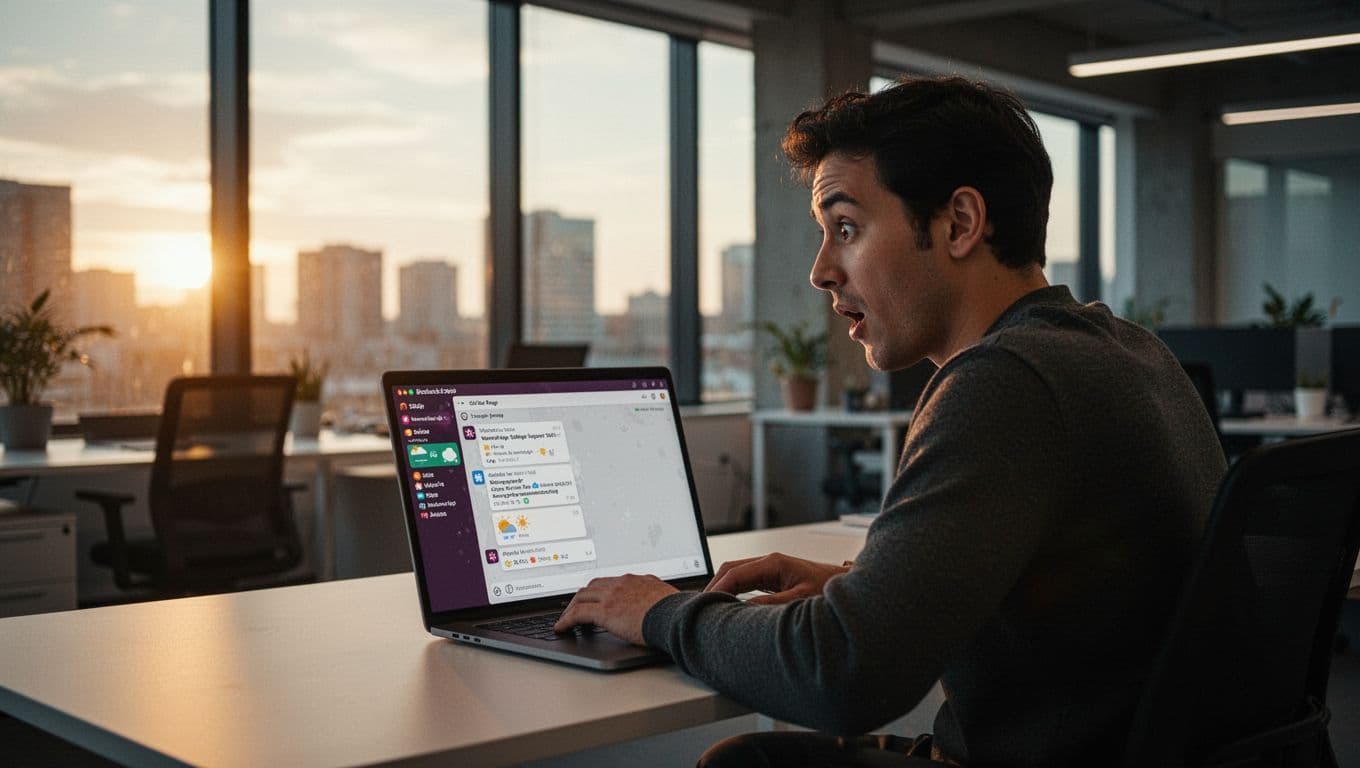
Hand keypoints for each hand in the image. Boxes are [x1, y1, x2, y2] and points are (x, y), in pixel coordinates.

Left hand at [553, 574, 677, 644]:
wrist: (678, 618)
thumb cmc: (679, 614)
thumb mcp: (670, 600)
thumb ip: (661, 600)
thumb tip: (666, 607)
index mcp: (639, 580)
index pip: (612, 581)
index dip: (600, 590)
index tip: (596, 598)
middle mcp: (623, 583)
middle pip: (593, 585)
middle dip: (582, 596)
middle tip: (576, 607)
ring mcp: (613, 595)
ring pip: (582, 597)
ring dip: (572, 608)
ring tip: (566, 619)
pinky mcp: (605, 611)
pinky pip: (577, 613)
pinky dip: (566, 620)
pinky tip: (561, 628)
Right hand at [704, 552, 847, 604]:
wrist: (846, 584)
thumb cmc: (829, 588)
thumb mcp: (800, 599)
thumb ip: (772, 603)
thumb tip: (746, 609)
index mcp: (773, 563)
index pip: (735, 572)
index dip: (718, 588)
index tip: (707, 603)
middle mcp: (769, 562)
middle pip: (730, 569)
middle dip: (714, 585)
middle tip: (702, 606)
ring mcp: (770, 568)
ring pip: (736, 574)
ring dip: (723, 587)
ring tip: (712, 607)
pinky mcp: (773, 577)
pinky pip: (745, 581)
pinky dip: (733, 590)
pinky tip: (729, 604)